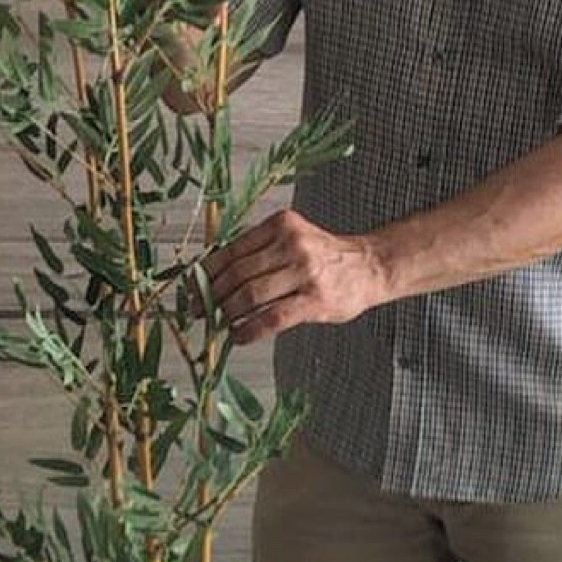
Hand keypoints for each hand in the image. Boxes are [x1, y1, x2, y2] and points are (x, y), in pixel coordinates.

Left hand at [205, 210, 385, 343]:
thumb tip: (212, 276)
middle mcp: (292, 245)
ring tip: (219, 322)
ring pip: (250, 296)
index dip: (206, 273)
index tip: (192, 288)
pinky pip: (271, 319)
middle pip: (238, 274)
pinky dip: (249, 330)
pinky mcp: (314, 301)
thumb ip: (258, 251)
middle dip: (212, 296)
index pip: (231, 251)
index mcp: (281, 225)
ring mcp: (305, 273)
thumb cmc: (325, 256)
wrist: (370, 267)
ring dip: (227, 313)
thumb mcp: (292, 238)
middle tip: (199, 311)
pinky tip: (239, 336)